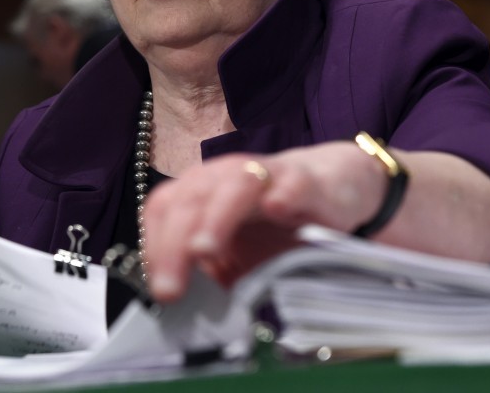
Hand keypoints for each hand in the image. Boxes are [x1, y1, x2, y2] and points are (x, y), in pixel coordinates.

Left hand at [141, 141, 384, 302]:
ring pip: (235, 183)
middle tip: (171, 289)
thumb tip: (185, 313)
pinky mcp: (307, 182)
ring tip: (205, 250)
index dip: (155, 245)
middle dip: (174, 244)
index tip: (160, 288)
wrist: (334, 187)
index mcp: (203, 191)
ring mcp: (268, 176)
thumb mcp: (239, 254)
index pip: (165, 207)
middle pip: (192, 198)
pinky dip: (282, 194)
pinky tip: (275, 210)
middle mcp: (227, 176)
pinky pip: (292, 184)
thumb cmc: (278, 222)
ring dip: (216, 216)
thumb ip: (211, 276)